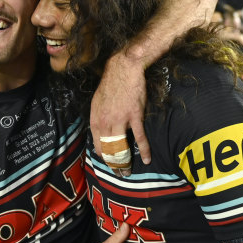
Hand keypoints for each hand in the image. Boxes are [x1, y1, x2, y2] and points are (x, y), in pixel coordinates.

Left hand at [91, 51, 149, 171]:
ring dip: (126, 161)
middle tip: (120, 173)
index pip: (97, 144)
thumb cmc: (111, 84)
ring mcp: (120, 120)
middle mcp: (105, 122)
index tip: (109, 164)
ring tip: (129, 171)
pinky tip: (147, 159)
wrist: (123, 69)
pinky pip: (140, 137)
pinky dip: (144, 149)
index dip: (103, 157)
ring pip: (122, 146)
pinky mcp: (134, 116)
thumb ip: (99, 118)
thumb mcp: (97, 102)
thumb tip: (100, 132)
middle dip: (114, 164)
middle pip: (109, 149)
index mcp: (95, 119)